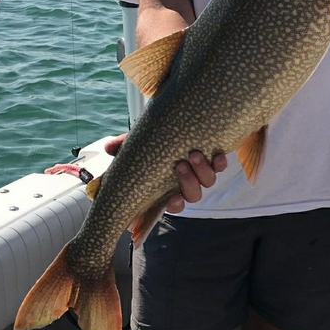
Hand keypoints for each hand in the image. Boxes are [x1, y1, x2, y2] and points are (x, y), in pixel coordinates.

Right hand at [104, 134, 226, 213]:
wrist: (178, 124)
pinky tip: (217, 154)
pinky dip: (220, 162)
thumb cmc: (155, 140)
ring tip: (194, 153)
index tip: (173, 198)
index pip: (173, 204)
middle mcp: (187, 183)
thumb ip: (123, 146)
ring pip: (208, 182)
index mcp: (168, 185)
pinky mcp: (214, 159)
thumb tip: (108, 148)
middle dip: (188, 182)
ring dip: (202, 170)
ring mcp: (202, 172)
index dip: (175, 204)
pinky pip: (221, 166)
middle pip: (193, 195)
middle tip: (180, 165)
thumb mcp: (137, 143)